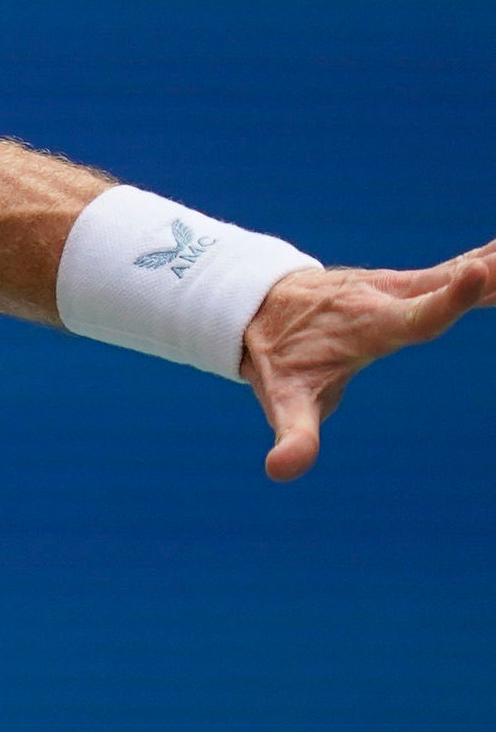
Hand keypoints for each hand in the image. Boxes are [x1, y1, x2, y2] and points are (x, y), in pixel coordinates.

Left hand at [241, 240, 494, 480]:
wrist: (259, 306)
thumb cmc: (278, 358)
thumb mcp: (283, 400)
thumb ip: (294, 436)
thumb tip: (281, 471)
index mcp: (369, 326)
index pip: (417, 316)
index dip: (449, 300)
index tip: (477, 273)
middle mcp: (387, 297)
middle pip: (446, 284)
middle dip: (488, 273)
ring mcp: (399, 284)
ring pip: (455, 269)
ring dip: (491, 261)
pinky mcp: (409, 281)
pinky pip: (454, 269)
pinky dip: (486, 260)